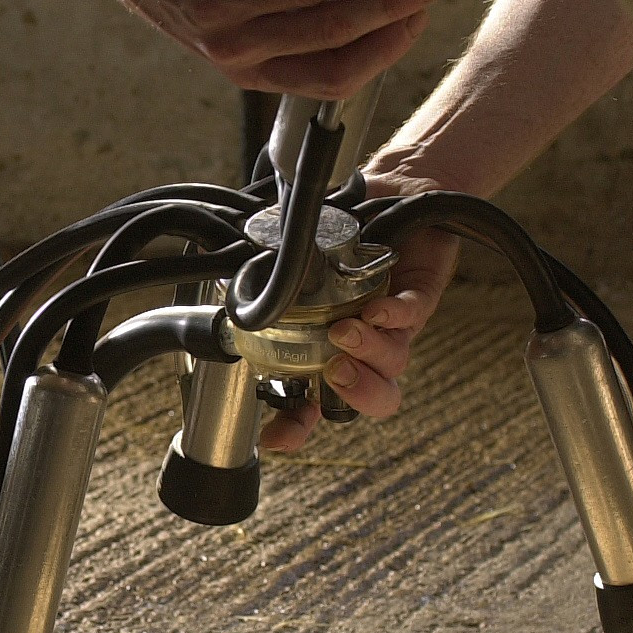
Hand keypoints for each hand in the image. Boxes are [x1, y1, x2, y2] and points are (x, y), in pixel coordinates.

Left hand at [64, 0, 448, 99]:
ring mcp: (215, 9)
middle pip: (333, 36)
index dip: (385, 51)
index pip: (334, 79)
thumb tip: (375, 4)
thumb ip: (296, 20)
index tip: (420, 16)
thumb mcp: (243, 16)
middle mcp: (232, 49)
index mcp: (250, 70)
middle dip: (395, 9)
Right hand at [259, 171, 462, 451]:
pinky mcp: (417, 298)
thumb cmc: (337, 232)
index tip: (274, 437)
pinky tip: (376, 308)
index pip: (310, 404)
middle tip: (334, 371)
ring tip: (345, 329)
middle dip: (354, 395)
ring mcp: (390, 327)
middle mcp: (361, 346)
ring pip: (390, 361)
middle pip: (367, 398)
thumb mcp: (291, 258)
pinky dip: (393, 318)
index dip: (293, 427)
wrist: (389, 195)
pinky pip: (410, 318)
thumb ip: (260, 275)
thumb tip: (215, 273)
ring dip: (368, 351)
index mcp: (324, 350)